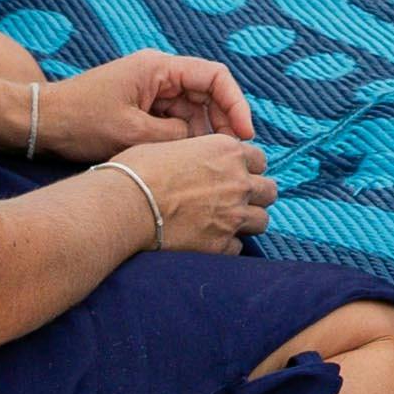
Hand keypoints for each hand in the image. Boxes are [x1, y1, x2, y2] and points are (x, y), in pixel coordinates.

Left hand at [50, 52, 255, 156]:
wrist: (38, 123)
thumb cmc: (79, 122)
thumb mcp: (132, 134)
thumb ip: (174, 137)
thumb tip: (203, 144)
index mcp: (158, 67)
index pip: (214, 76)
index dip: (236, 104)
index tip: (244, 135)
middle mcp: (158, 73)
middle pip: (207, 94)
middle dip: (222, 123)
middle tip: (230, 156)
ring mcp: (150, 89)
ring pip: (193, 110)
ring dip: (203, 134)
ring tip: (209, 163)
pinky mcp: (141, 106)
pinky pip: (174, 120)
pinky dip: (184, 138)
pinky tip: (188, 160)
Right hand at [111, 134, 277, 253]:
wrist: (125, 204)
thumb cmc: (138, 170)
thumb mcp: (171, 146)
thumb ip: (199, 154)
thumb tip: (199, 163)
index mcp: (227, 151)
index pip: (258, 159)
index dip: (246, 168)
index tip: (233, 175)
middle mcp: (238, 181)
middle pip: (268, 190)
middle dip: (255, 195)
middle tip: (235, 200)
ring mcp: (233, 214)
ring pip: (262, 220)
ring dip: (247, 220)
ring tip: (226, 222)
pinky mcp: (221, 244)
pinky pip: (238, 247)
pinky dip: (227, 244)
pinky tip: (209, 240)